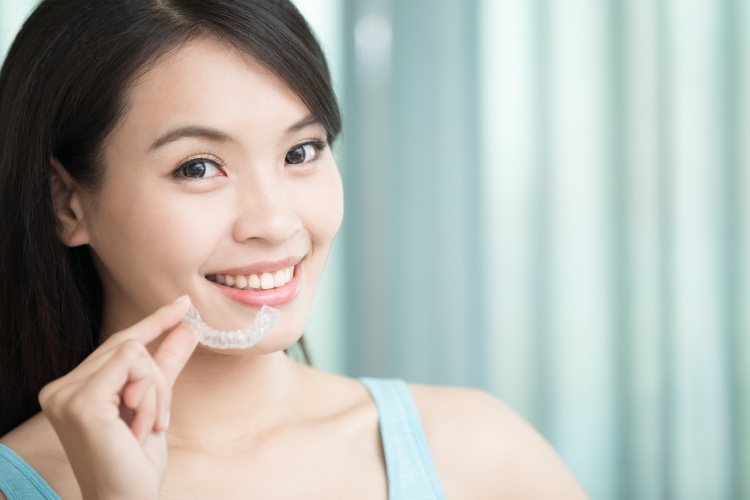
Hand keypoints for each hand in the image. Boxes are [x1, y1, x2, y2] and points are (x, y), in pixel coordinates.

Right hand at [38, 296, 197, 499]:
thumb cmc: (135, 462)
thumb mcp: (154, 404)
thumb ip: (166, 365)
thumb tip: (187, 327)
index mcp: (70, 388)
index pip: (117, 344)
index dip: (152, 322)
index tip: (181, 304)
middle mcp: (59, 388)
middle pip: (129, 346)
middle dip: (158, 379)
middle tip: (160, 420)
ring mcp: (65, 394)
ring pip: (134, 353)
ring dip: (156, 392)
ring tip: (146, 428)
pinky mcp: (82, 402)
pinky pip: (133, 366)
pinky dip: (151, 396)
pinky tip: (141, 427)